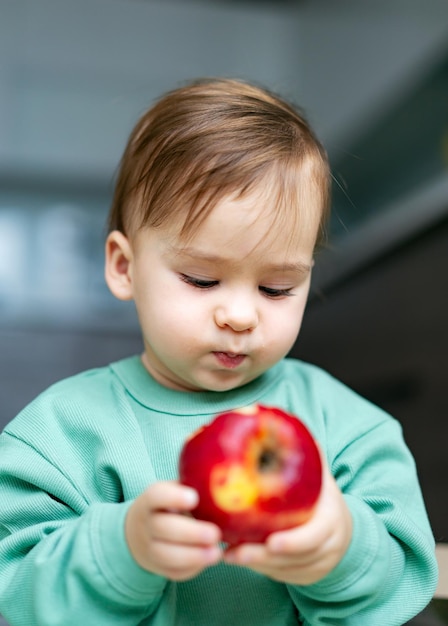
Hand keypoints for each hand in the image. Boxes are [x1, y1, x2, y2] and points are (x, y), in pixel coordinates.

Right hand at [125, 481, 222, 580]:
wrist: (140, 531)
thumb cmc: (170, 505)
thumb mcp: (175, 490)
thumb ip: (193, 486)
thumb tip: (225, 479)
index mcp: (150, 500)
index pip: (156, 495)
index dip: (173, 497)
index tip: (195, 498)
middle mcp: (146, 524)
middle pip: (162, 528)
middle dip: (190, 533)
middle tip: (215, 534)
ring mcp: (149, 548)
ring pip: (165, 555)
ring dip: (193, 556)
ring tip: (217, 552)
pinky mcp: (157, 567)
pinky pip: (173, 571)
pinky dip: (192, 568)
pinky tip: (208, 560)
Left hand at [223, 464, 351, 584]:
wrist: (343, 525)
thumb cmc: (322, 494)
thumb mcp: (320, 474)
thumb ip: (304, 453)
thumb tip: (278, 421)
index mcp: (332, 521)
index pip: (314, 537)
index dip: (293, 542)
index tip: (270, 541)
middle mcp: (328, 548)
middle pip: (294, 560)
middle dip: (262, 558)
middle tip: (234, 552)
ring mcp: (317, 566)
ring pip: (284, 572)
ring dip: (255, 566)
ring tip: (227, 554)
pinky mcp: (304, 576)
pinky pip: (280, 577)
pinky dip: (260, 570)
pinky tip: (236, 558)